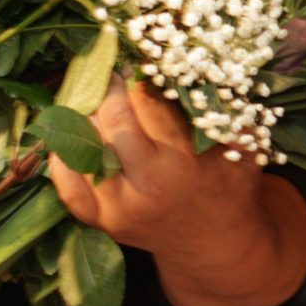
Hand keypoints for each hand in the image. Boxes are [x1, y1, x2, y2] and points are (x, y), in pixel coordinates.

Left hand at [46, 79, 269, 255]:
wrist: (214, 245)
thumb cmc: (229, 186)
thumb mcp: (243, 147)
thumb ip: (226, 110)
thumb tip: (201, 63)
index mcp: (182, 165)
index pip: (148, 103)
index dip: (140, 75)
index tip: (138, 60)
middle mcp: (145, 187)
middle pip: (112, 120)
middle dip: (111, 89)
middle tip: (113, 73)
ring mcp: (116, 208)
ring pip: (83, 146)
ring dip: (84, 115)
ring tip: (93, 96)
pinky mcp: (99, 221)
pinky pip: (66, 183)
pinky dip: (62, 155)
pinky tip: (71, 133)